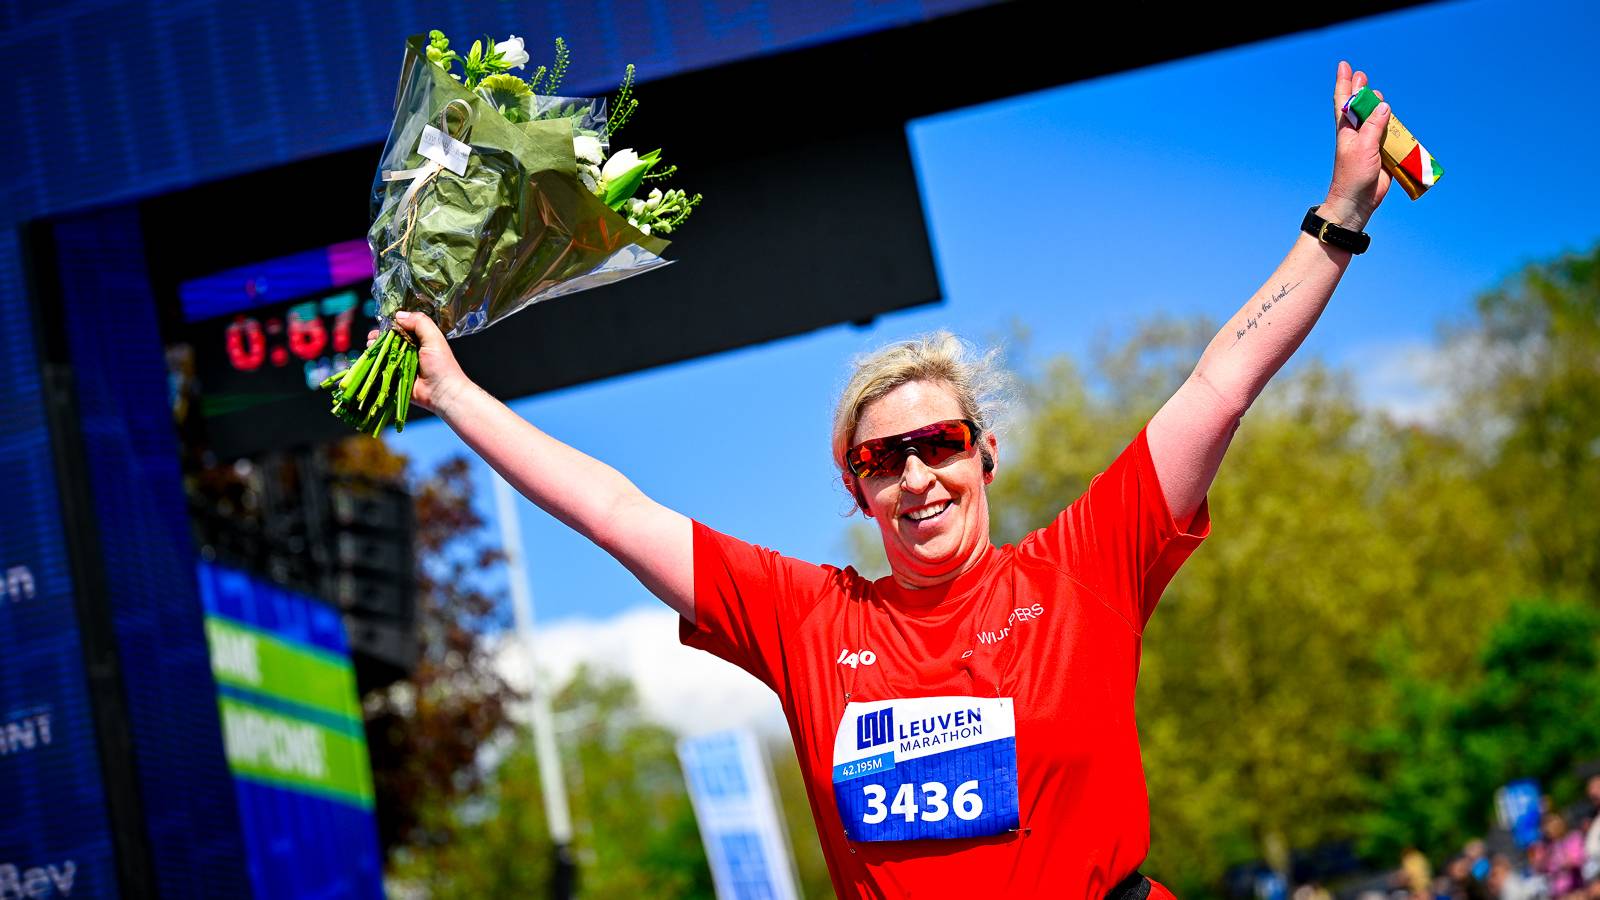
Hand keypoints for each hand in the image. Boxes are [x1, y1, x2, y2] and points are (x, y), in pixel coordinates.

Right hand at [365, 311, 466, 413]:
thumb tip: (399, 315)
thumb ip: (420, 322)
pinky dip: (375, 364)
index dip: (390, 325)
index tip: (382, 325)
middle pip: (389, 340)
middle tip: (373, 337)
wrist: (442, 393)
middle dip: (379, 337)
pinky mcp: (395, 377)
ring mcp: (401, 364)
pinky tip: (371, 360)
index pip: (401, 328)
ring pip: (384, 353)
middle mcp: (410, 351)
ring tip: (371, 347)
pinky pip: (381, 369)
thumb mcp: (434, 338)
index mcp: (420, 340)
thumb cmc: (442, 366)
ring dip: (375, 349)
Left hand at [1323, 60, 1392, 231]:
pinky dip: (1391, 126)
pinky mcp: (1381, 153)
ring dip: (1377, 106)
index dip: (1344, 83)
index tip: (1344, 65)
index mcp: (1346, 130)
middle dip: (1359, 90)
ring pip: (1374, 119)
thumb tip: (1382, 104)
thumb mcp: (1363, 147)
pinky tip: (1393, 118)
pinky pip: (1388, 135)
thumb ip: (1374, 125)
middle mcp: (1356, 134)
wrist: (1357, 201)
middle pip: (1359, 107)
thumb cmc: (1353, 175)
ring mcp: (1369, 143)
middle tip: (1361, 74)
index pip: (1344, 101)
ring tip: (1375, 92)